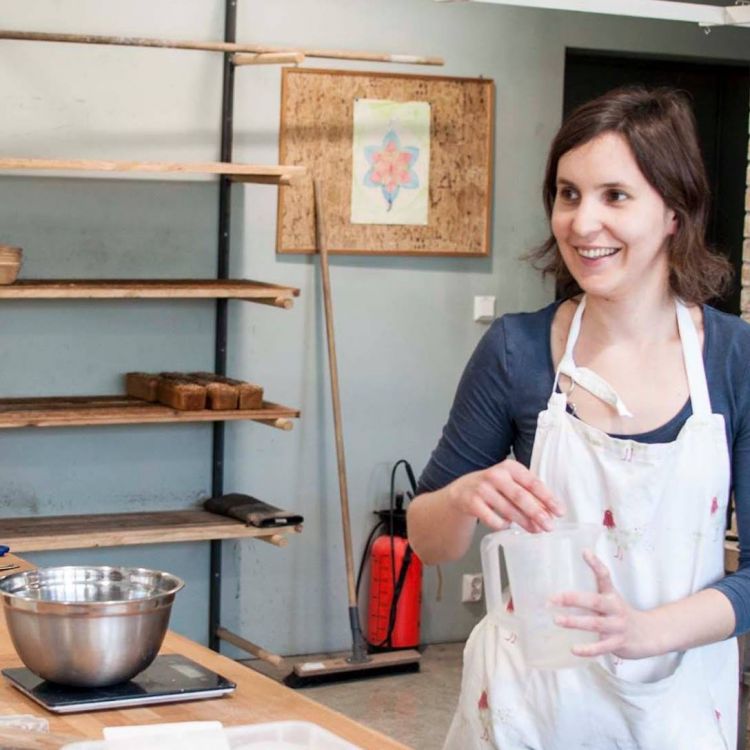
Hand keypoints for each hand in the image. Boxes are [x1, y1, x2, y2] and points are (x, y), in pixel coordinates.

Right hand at [447, 458, 563, 532]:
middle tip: (549, 526)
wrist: (462, 491)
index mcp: (510, 467)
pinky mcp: (472, 503)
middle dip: (537, 513)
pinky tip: (507, 525)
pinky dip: (503, 525)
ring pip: (508, 510)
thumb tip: (550, 512)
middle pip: (520, 496)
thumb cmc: (494, 487)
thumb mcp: (511, 483)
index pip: (533, 483)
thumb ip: (529, 494)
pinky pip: (493, 519)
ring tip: (536, 530)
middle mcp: (495, 475)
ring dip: (524, 522)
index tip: (559, 511)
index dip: (547, 498)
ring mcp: (482, 489)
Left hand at [550, 550, 657, 659]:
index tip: (584, 552)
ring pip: (595, 624)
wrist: (649, 635)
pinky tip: (574, 649)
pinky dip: (588, 649)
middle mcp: (615, 608)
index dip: (595, 564)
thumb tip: (567, 581)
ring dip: (575, 622)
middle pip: (595, 601)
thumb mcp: (610, 599)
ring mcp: (617, 626)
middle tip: (553, 598)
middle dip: (573, 599)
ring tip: (557, 620)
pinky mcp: (618, 644)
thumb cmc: (620, 615)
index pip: (605, 576)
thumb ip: (592, 592)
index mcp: (611, 595)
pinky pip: (602, 647)